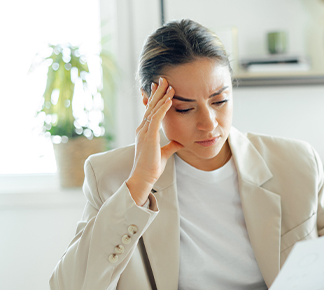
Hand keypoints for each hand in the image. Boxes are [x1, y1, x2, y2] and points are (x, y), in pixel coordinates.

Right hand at [126, 77, 183, 205]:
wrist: (143, 177)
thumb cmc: (151, 167)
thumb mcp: (164, 153)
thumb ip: (171, 146)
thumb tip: (179, 142)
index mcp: (145, 131)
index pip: (151, 111)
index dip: (155, 99)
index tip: (159, 87)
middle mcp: (143, 129)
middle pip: (151, 106)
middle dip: (157, 92)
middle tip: (163, 79)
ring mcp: (144, 132)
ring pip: (154, 109)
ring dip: (162, 96)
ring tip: (169, 85)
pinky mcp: (149, 136)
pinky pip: (157, 118)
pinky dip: (163, 108)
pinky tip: (169, 100)